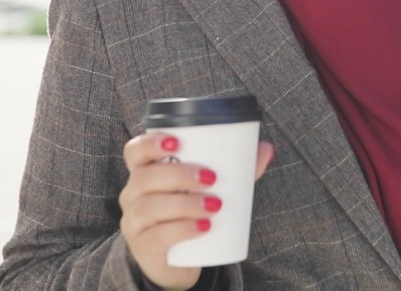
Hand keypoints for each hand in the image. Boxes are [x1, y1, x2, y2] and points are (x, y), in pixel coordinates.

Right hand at [120, 133, 275, 290]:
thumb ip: (237, 169)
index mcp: (145, 173)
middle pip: (145, 178)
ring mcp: (135, 223)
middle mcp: (133, 196)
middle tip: (212, 178)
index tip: (177, 142)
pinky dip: (181, 230)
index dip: (150, 143)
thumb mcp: (210, 189)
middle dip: (179, 174)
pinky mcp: (144, 249)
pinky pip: (155, 237)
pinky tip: (203, 228)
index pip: (134, 151)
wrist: (179, 258)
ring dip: (185, 203)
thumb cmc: (190, 212)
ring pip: (148, 207)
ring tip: (215, 205)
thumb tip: (267, 148)